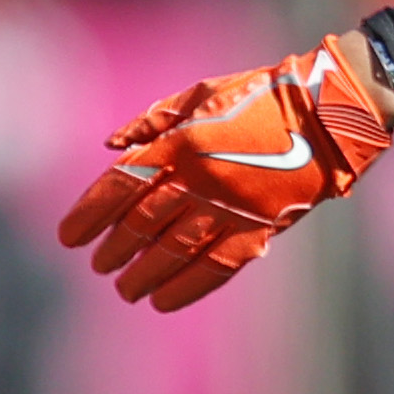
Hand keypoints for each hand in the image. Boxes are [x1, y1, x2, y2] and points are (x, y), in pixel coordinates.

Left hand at [57, 34, 392, 311]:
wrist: (323, 114)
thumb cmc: (258, 95)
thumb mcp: (200, 93)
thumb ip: (152, 120)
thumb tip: (110, 146)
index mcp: (181, 141)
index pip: (120, 186)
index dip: (90, 215)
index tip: (70, 238)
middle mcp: (199, 179)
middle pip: (141, 224)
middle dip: (113, 249)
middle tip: (100, 265)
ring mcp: (229, 207)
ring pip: (172, 252)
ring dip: (142, 274)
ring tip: (125, 289)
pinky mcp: (258, 228)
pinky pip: (215, 267)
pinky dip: (186, 287)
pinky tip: (164, 300)